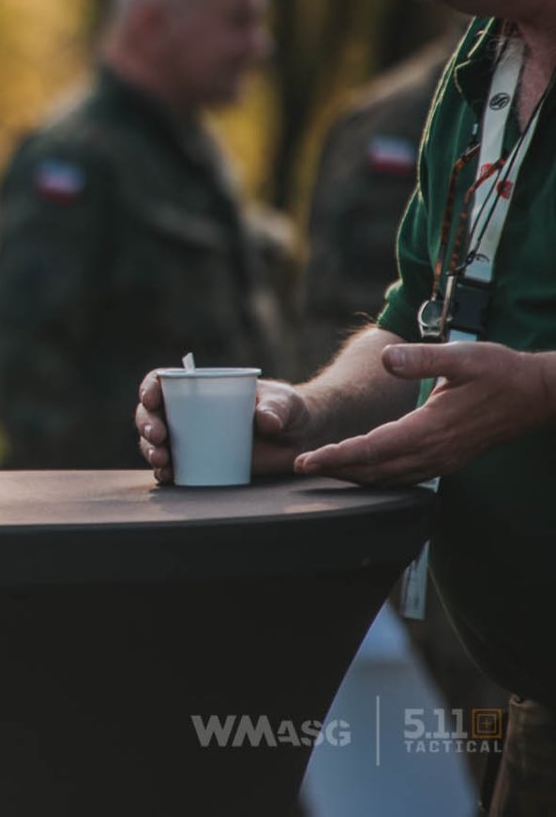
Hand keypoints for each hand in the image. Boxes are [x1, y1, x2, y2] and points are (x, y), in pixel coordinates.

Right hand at [135, 370, 309, 483]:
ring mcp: (190, 441)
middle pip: (151, 414)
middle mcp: (187, 413)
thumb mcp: (283, 403)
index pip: (163, 382)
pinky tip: (168, 477)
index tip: (152, 399)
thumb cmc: (286, 410)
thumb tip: (265, 422)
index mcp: (200, 389)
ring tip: (162, 461)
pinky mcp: (199, 464)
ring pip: (156, 443)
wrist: (298, 439)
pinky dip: (165, 473)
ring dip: (151, 451)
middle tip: (158, 437)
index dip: (150, 388)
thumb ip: (275, 408)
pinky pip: (173, 469)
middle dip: (147, 425)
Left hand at [293, 342, 555, 484]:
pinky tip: (363, 470)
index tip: (308, 460)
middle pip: (375, 470)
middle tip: (300, 467)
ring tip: (323, 470)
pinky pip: (405, 476)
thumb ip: (423, 357)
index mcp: (432, 428)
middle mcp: (435, 451)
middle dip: (336, 470)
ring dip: (355, 476)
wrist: (535, 395)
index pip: (374, 448)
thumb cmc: (499, 372)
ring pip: (389, 478)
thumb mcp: (462, 355)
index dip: (338, 456)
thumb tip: (388, 359)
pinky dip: (378, 476)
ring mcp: (443, 460)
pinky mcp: (447, 460)